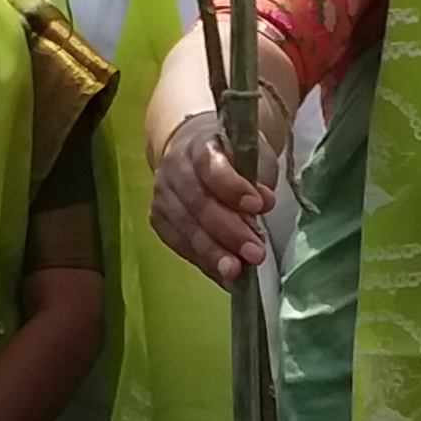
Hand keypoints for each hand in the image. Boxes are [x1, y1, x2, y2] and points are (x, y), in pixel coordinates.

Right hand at [150, 109, 276, 288]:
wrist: (195, 153)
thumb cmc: (232, 157)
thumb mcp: (252, 157)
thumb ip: (257, 179)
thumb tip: (262, 207)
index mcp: (200, 144)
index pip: (212, 166)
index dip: (233, 187)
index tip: (258, 206)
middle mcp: (174, 168)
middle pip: (198, 203)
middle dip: (229, 232)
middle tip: (255, 253)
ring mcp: (162, 195)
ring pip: (186, 228)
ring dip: (214, 254)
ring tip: (237, 272)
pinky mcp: (158, 219)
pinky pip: (180, 245)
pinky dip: (204, 262)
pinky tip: (222, 276)